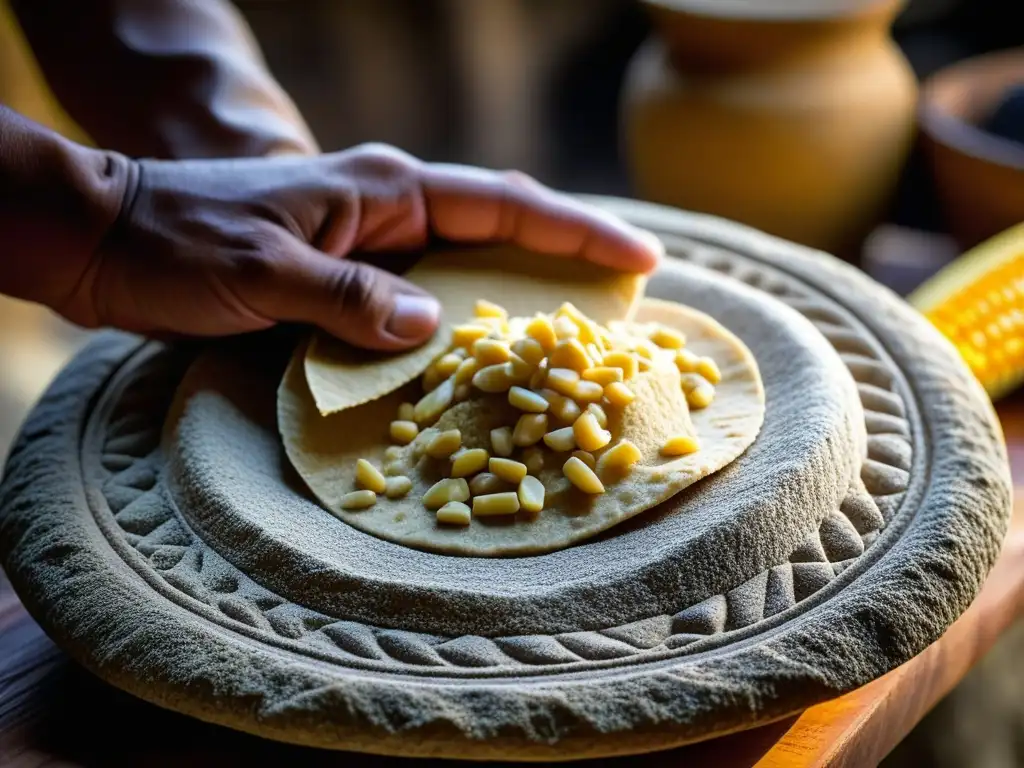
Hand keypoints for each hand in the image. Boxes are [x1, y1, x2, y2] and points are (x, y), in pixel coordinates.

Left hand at [64, 144, 661, 349]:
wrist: (107, 241)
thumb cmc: (179, 245)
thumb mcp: (266, 271)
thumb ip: (349, 300)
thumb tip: (429, 332)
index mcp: (382, 192)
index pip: (503, 204)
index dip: (576, 233)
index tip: (641, 259)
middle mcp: (386, 214)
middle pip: (499, 231)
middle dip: (565, 262)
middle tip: (626, 304)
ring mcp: (367, 247)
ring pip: (464, 270)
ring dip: (515, 299)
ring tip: (570, 341)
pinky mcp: (342, 280)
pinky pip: (420, 302)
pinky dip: (456, 329)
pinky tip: (475, 365)